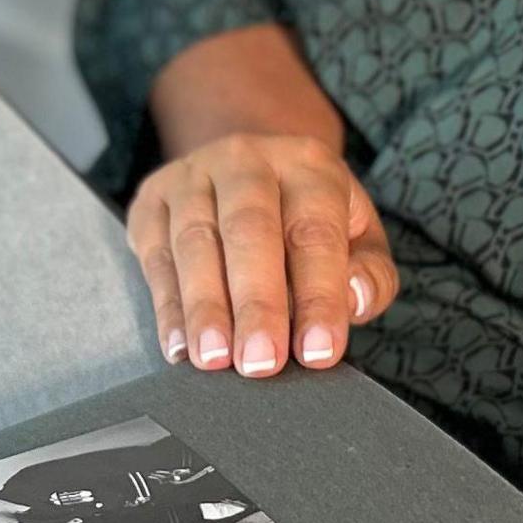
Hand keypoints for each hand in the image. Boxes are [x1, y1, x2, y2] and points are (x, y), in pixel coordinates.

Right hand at [126, 132, 397, 375]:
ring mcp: (192, 175)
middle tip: (260, 363)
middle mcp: (247, 159)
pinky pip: (156, 254)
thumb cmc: (309, 221)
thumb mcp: (357, 236)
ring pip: (195, 241)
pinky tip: (179, 347)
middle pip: (249, 229)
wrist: (247, 169)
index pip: (315, 232)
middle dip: (256, 302)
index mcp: (309, 165)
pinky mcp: (152, 199)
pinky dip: (166, 306)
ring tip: (214, 360)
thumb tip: (354, 300)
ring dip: (204, 306)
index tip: (317, 352)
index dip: (318, 295)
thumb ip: (370, 274)